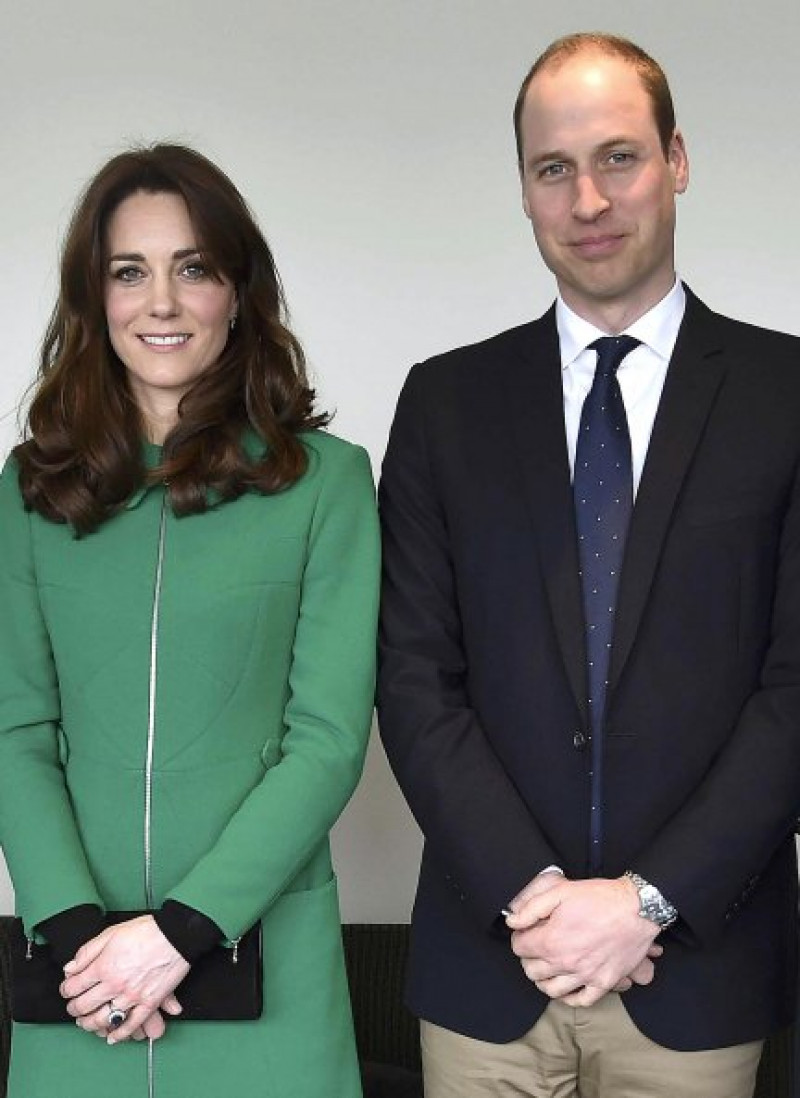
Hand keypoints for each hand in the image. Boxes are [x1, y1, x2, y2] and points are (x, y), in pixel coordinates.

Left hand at [60, 915, 188, 1043]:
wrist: (177, 935)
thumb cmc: (148, 931)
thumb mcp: (112, 933)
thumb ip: (88, 951)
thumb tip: (71, 967)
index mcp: (104, 967)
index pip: (75, 986)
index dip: (66, 989)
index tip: (67, 989)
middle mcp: (115, 985)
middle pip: (85, 1006)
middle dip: (74, 1009)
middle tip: (73, 1008)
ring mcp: (132, 997)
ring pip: (103, 1019)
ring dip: (90, 1024)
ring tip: (86, 1023)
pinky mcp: (149, 1004)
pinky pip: (131, 1025)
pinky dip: (119, 1035)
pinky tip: (111, 1037)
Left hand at [506, 876, 659, 1006]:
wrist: (637, 908)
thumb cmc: (600, 898)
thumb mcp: (561, 892)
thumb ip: (532, 908)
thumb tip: (513, 922)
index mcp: (552, 940)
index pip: (519, 949)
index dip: (519, 938)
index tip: (525, 932)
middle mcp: (566, 963)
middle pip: (532, 971)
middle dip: (528, 958)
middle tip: (536, 947)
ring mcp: (585, 976)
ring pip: (552, 990)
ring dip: (544, 980)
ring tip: (547, 967)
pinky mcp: (604, 983)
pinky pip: (581, 1001)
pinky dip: (569, 997)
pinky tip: (567, 986)